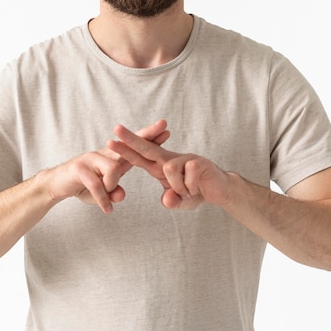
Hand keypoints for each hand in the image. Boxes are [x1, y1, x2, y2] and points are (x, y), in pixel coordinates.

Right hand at [48, 120, 169, 213]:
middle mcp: (104, 153)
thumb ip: (114, 191)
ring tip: (110, 201)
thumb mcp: (103, 191)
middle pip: (129, 143)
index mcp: (114, 158)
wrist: (57, 184)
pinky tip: (107, 209)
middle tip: (163, 125)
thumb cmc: (83, 186)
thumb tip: (122, 195)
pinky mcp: (79, 168)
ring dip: (113, 187)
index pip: (135, 146)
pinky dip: (103, 199)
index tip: (168, 131)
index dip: (151, 139)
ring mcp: (91, 158)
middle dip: (147, 134)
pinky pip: (97, 184)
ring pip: (114, 169)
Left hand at [107, 123, 227, 209]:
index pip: (140, 157)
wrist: (220, 189)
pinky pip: (188, 174)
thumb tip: (167, 200)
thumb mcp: (180, 202)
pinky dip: (190, 187)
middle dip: (131, 139)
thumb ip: (171, 202)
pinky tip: (196, 189)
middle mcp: (170, 159)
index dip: (125, 150)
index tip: (110, 141)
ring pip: (169, 169)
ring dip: (177, 186)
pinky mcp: (198, 161)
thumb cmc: (195, 192)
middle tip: (116, 128)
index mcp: (160, 166)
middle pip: (147, 147)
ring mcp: (184, 158)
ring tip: (187, 193)